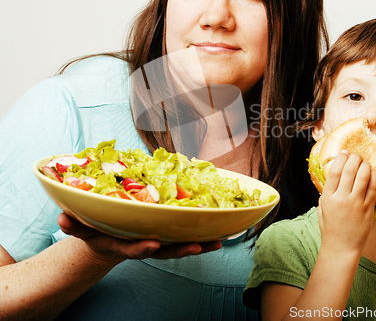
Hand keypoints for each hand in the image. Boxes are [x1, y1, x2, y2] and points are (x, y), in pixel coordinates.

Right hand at [58, 213, 221, 263]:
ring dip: (198, 245)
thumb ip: (74, 224)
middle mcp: (144, 244)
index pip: (133, 248)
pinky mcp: (168, 235)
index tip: (152, 244)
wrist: (111, 239)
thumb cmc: (98, 232)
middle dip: (180, 250)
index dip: (142, 248)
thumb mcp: (83, 229)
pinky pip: (185, 237)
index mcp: (124, 244)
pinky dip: (202, 237)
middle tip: (197, 247)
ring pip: (179, 246)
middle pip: (164, 251)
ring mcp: (158, 242)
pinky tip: (220, 233)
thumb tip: (62, 218)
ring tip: (217, 242)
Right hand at [317, 150, 375, 255]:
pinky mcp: (368, 209)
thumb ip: (325, 194)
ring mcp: (356, 203)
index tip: (344, 153)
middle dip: (354, 158)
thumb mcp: (322, 209)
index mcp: (328, 197)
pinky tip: (373, 173)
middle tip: (356, 155)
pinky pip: (373, 187)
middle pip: (350, 170)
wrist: (341, 248)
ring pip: (363, 176)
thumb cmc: (330, 229)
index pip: (335, 171)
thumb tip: (332, 179)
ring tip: (365, 163)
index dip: (341, 158)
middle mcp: (342, 198)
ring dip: (365, 165)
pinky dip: (374, 177)